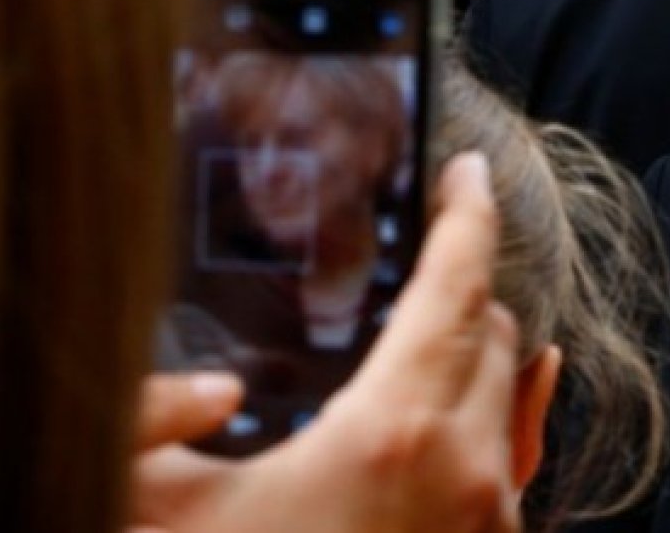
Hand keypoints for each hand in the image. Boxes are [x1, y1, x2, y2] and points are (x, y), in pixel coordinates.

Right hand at [133, 153, 522, 532]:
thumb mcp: (159, 515)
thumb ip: (149, 427)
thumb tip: (206, 386)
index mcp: (394, 432)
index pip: (456, 286)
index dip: (467, 215)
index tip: (466, 171)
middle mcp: (467, 466)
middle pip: (492, 333)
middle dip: (460, 288)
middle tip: (418, 263)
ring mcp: (497, 514)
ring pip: (509, 395)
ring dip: (473, 359)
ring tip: (421, 341)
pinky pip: (520, 456)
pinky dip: (501, 416)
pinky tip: (483, 404)